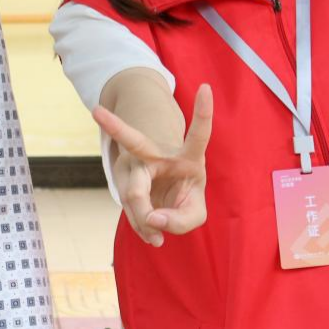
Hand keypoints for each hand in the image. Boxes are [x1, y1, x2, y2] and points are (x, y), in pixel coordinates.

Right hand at [93, 84, 212, 246]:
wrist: (156, 190)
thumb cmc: (182, 195)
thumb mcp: (195, 210)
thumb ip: (183, 220)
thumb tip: (153, 220)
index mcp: (188, 155)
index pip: (199, 134)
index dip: (204, 113)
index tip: (206, 86)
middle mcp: (158, 153)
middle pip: (142, 160)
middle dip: (137, 192)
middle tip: (152, 221)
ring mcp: (135, 164)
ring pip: (132, 193)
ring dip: (143, 220)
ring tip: (156, 241)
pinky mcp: (122, 177)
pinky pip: (128, 207)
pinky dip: (140, 226)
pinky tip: (150, 236)